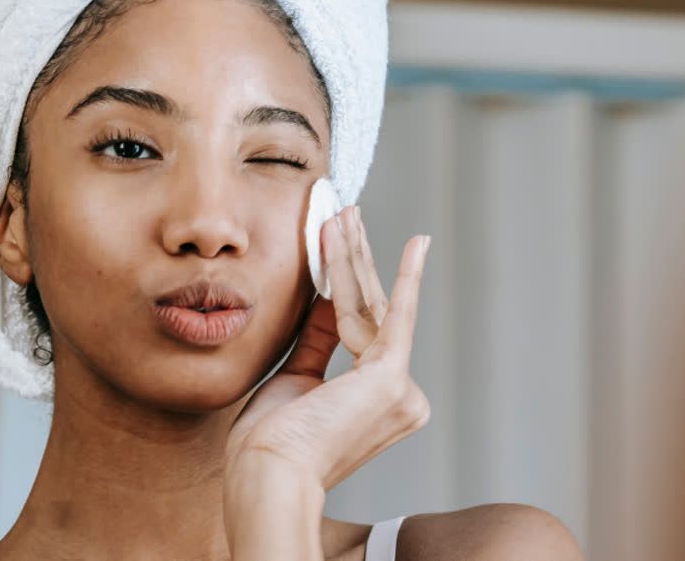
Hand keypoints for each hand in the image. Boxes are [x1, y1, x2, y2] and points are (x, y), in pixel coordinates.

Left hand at [225, 205, 432, 490]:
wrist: (267, 473)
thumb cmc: (271, 442)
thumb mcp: (296, 378)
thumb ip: (320, 339)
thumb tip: (332, 296)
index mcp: (378, 404)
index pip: (363, 331)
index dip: (346, 285)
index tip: (340, 248)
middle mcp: (402, 400)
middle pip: (372, 313)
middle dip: (354, 260)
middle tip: (345, 215)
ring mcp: (402, 391)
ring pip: (373, 307)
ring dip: (354, 256)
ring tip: (345, 213)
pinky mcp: (392, 379)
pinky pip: (396, 314)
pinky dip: (405, 276)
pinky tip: (417, 245)